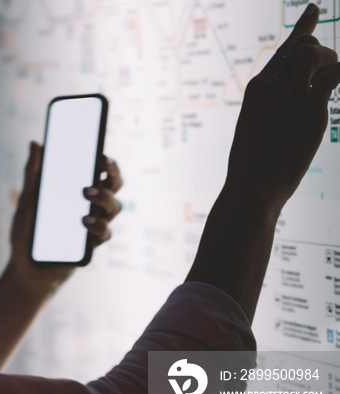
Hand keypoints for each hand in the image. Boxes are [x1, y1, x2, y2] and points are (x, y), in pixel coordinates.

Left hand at [7, 141, 122, 297]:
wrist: (24, 269)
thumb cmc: (27, 234)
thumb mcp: (26, 202)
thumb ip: (33, 175)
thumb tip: (35, 143)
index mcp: (78, 193)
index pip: (100, 172)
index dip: (106, 160)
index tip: (100, 149)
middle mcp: (91, 208)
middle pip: (115, 185)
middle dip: (112, 173)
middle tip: (101, 164)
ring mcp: (94, 226)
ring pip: (115, 207)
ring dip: (104, 196)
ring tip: (86, 192)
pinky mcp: (91, 246)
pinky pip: (104, 233)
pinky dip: (97, 225)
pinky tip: (84, 221)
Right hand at [226, 3, 339, 206]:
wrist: (250, 187)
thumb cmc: (253, 167)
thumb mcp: (257, 131)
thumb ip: (272, 109)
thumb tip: (286, 105)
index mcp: (257, 89)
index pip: (284, 48)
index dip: (303, 26)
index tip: (314, 8)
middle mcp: (271, 85)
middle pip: (303, 46)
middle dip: (322, 53)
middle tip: (328, 79)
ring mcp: (288, 94)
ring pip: (315, 53)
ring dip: (331, 63)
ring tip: (329, 87)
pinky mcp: (309, 108)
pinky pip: (335, 73)